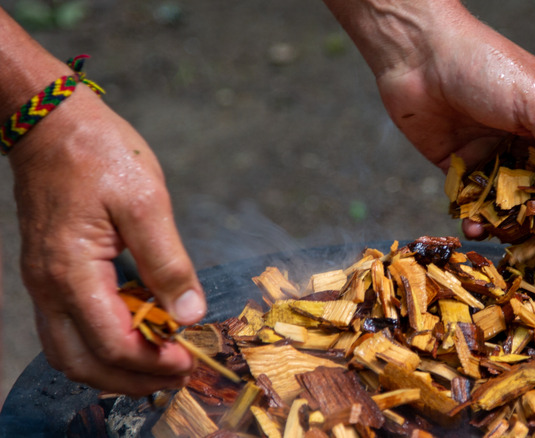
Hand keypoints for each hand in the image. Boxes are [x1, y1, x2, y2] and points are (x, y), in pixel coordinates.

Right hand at [8, 86, 205, 395]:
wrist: (51, 123)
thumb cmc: (99, 154)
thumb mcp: (145, 202)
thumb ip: (168, 262)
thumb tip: (191, 314)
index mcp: (72, 271)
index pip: (111, 342)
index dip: (152, 362)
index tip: (189, 362)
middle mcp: (49, 286)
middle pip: (83, 362)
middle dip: (131, 380)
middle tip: (175, 375)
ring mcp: (44, 282)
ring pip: (70, 352)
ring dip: (114, 368)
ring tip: (159, 364)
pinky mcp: (50, 273)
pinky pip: (69, 329)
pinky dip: (102, 345)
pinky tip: (138, 333)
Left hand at [373, 10, 534, 239]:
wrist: (416, 54)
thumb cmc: (483, 64)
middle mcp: (530, 142)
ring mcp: (495, 155)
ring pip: (512, 206)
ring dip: (510, 227)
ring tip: (501, 237)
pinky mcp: (461, 166)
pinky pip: (474, 203)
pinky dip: (476, 219)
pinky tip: (472, 226)